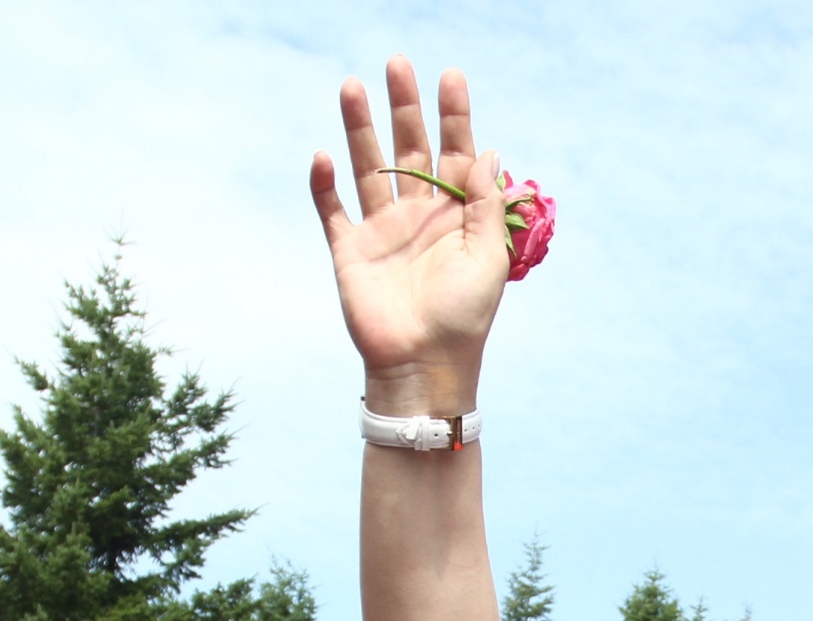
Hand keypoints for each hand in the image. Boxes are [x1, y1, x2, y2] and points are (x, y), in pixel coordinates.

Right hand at [311, 58, 507, 410]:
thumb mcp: (490, 256)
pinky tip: (323, 155)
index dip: (453, 114)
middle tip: (397, 64)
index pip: (455, 152)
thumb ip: (487, 203)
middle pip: (408, 147)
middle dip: (404, 106)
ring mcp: (382, 230)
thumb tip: (489, 151)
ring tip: (352, 85)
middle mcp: (418, 215)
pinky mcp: (350, 251)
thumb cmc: (466, 316)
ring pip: (367, 167)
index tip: (449, 76)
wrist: (426, 364)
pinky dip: (324, 184)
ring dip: (359, 128)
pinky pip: (332, 210)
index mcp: (456, 214)